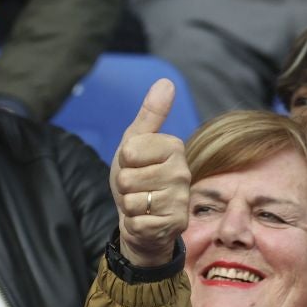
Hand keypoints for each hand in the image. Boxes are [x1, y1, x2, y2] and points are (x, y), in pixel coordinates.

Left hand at [111, 78, 190, 267]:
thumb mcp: (134, 144)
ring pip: (131, 201)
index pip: (129, 150)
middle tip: (137, 188)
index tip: (134, 166)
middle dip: (124, 186)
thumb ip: (149, 115)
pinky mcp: (175, 224)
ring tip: (142, 204)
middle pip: (127, 177)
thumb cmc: (136, 179)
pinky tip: (146, 220)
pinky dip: (134, 224)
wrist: (142, 220)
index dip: (123, 161)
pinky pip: (136, 222)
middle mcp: (182, 172)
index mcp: (174, 147)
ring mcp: (180, 200)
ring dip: (129, 206)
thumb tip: (166, 82)